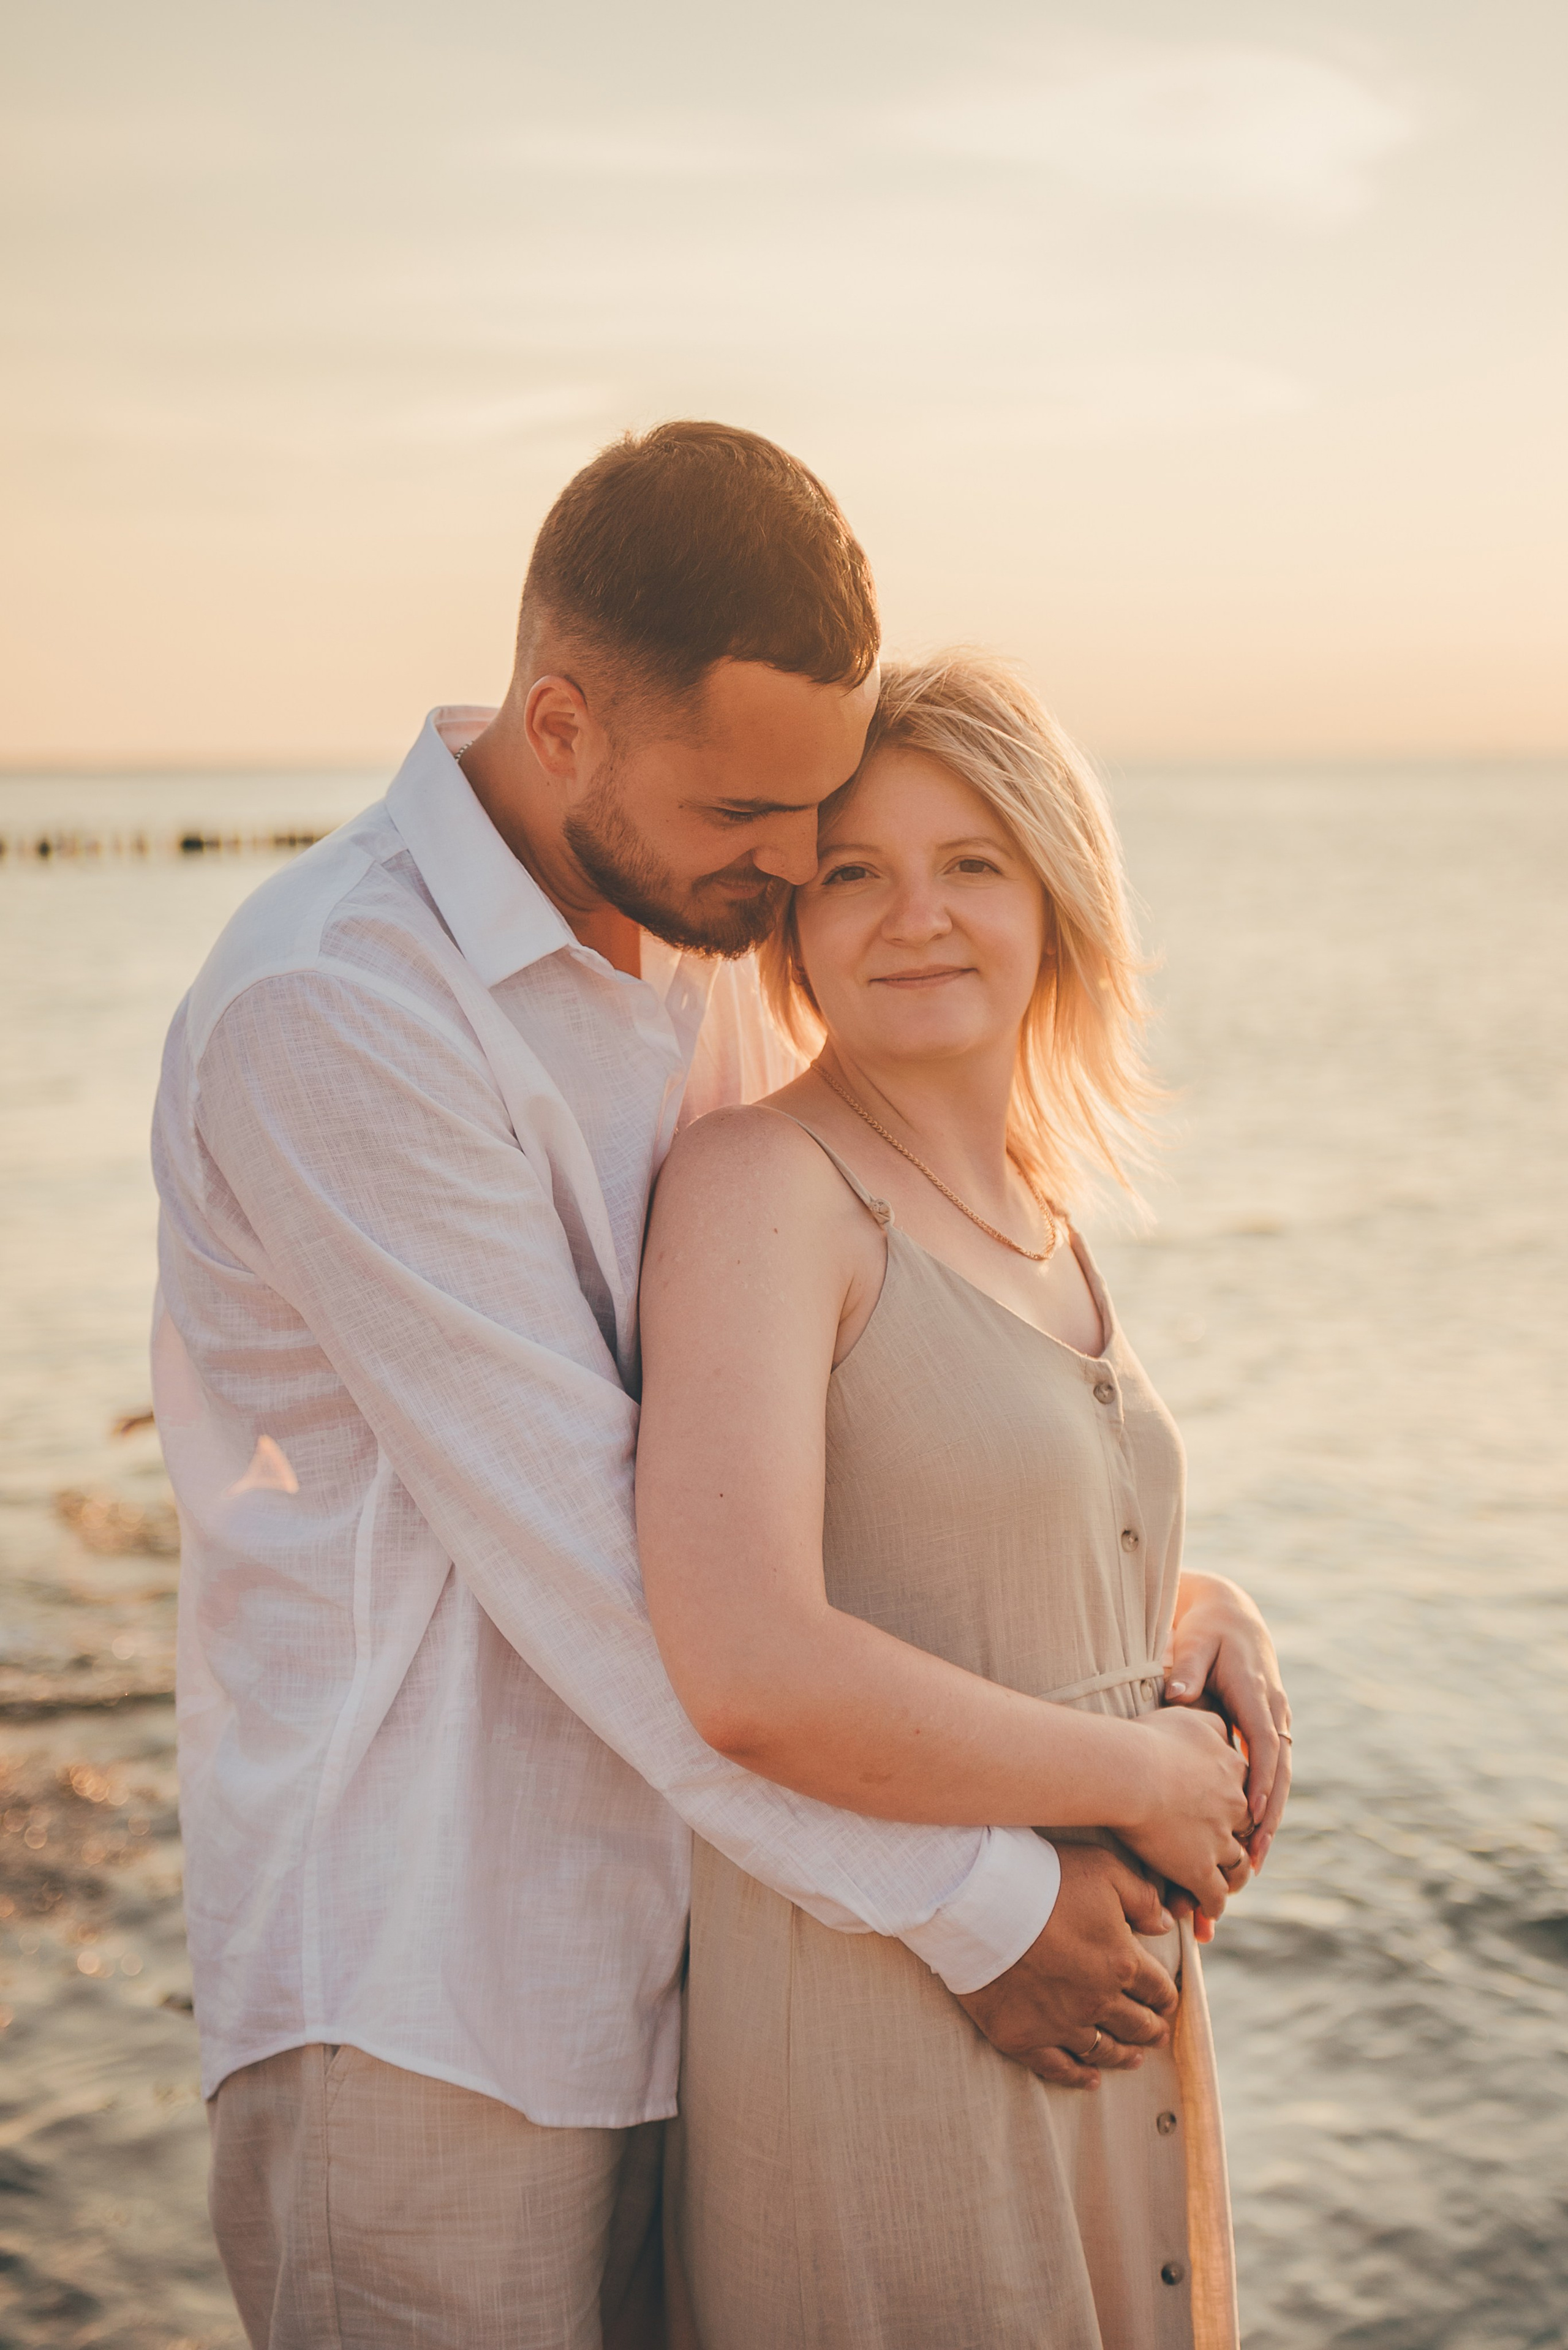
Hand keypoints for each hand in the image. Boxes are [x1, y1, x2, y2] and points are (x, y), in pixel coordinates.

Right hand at [954, 1844, 1179, 2092]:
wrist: (980, 1902)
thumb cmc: (1044, 1879)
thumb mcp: (1104, 1870)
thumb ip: (1143, 1899)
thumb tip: (1166, 1925)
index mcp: (1122, 1961)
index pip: (1157, 1988)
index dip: (1166, 1996)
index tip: (1167, 2002)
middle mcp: (1099, 2001)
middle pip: (1136, 2024)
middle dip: (1152, 2029)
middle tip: (1157, 2033)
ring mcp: (1061, 2024)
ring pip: (1104, 2050)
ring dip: (1124, 2056)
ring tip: (1134, 2058)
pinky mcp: (1025, 2038)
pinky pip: (1059, 2068)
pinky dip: (1079, 2077)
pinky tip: (1091, 2079)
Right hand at [1121, 1706, 1252, 1917]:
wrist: (1130, 1771)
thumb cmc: (1149, 1739)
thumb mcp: (1189, 1717)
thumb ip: (1211, 1720)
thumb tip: (1223, 1722)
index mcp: (1234, 1771)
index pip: (1247, 1793)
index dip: (1239, 1806)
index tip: (1230, 1814)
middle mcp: (1235, 1807)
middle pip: (1247, 1832)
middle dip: (1240, 1844)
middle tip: (1229, 1855)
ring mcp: (1219, 1840)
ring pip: (1238, 1868)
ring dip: (1232, 1879)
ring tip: (1223, 1886)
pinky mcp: (1199, 1870)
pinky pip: (1214, 1896)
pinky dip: (1211, 1906)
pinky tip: (1204, 1912)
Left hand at [1165, 1573, 1292, 1869]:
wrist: (1231, 1615)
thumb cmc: (1208, 1630)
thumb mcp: (1197, 1642)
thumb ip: (1189, 1668)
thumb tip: (1179, 1693)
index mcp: (1256, 1692)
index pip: (1264, 1742)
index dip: (1261, 1780)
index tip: (1254, 1814)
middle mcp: (1273, 1709)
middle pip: (1279, 1769)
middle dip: (1271, 1815)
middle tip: (1256, 1856)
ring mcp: (1275, 1719)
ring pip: (1279, 1776)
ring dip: (1271, 1817)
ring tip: (1255, 1860)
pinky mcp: (1268, 1727)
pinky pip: (1272, 1770)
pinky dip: (1267, 1802)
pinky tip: (1252, 1834)